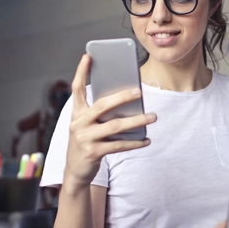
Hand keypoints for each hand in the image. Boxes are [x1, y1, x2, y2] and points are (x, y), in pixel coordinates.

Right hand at [63, 54, 154, 189]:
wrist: (75, 170)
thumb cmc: (86, 141)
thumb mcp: (87, 125)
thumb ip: (100, 113)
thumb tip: (127, 101)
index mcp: (76, 113)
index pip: (77, 88)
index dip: (81, 71)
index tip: (88, 56)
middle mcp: (78, 123)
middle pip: (102, 105)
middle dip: (122, 97)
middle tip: (139, 92)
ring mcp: (85, 138)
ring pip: (115, 126)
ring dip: (136, 120)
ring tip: (152, 116)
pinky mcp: (93, 152)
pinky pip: (119, 145)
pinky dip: (135, 143)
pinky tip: (146, 139)